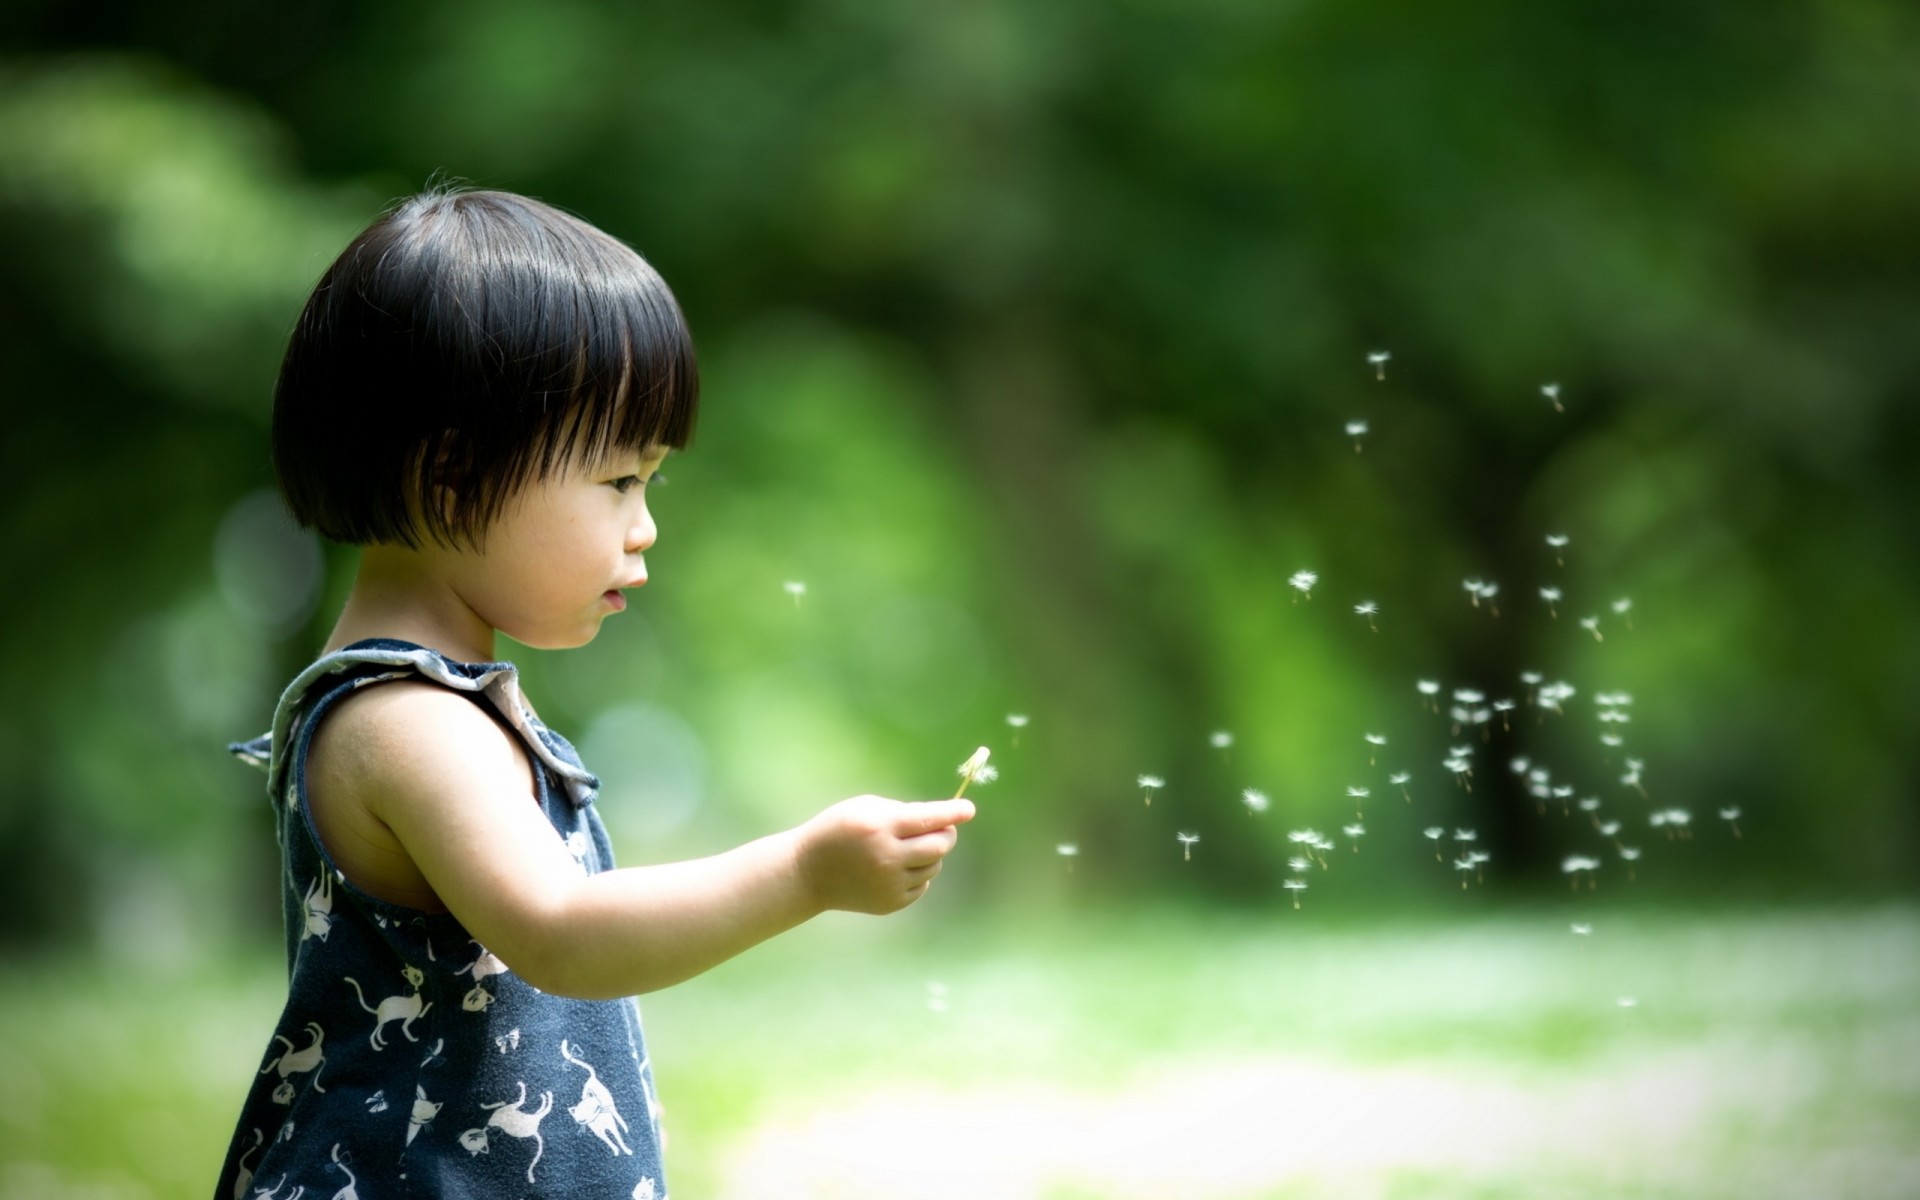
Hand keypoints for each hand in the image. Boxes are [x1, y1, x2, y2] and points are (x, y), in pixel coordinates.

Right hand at [797, 795, 975, 914]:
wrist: (808, 872)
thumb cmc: (839, 830)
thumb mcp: (865, 808)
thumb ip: (903, 812)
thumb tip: (941, 821)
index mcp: (880, 827)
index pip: (928, 819)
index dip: (953, 813)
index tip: (969, 809)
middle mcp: (887, 857)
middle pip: (939, 846)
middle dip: (947, 834)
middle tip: (943, 828)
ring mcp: (889, 883)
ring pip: (933, 866)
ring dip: (930, 854)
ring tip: (907, 847)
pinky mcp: (890, 903)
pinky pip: (922, 886)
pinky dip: (918, 874)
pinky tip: (896, 867)